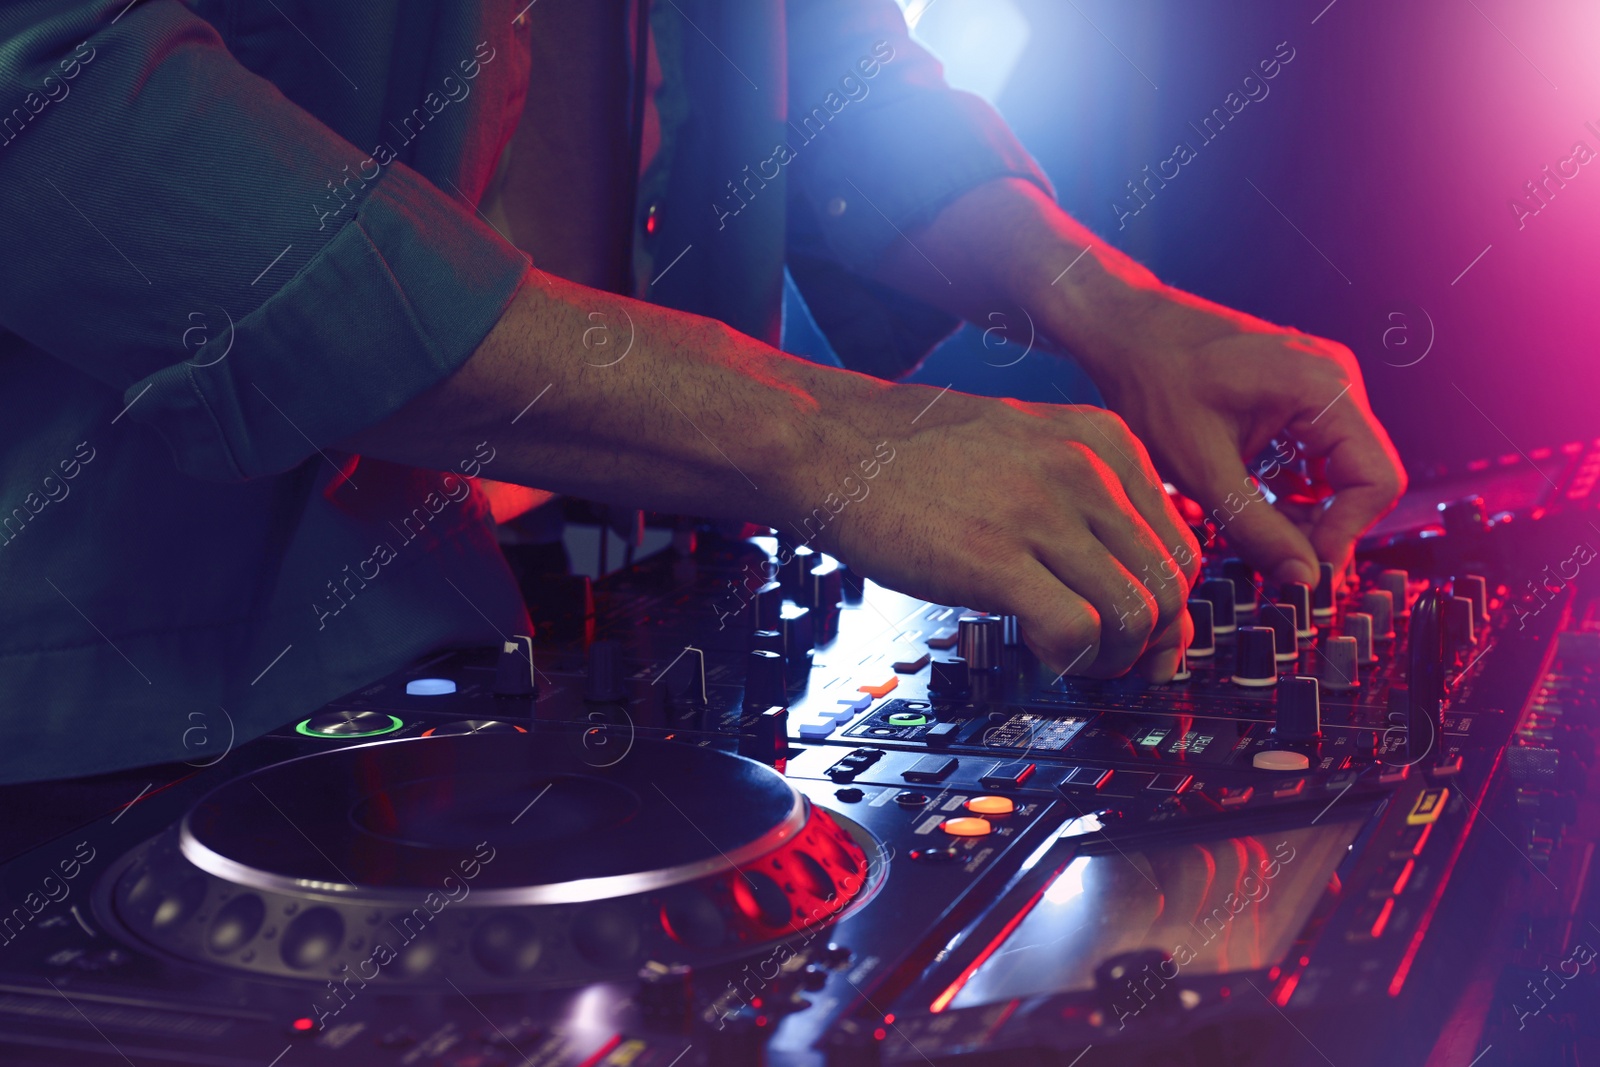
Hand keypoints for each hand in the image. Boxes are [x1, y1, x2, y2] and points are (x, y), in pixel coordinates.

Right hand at [805, 392, 1200, 680]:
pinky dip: (1072, 660)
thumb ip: (1084, 493)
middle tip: (1111, 661)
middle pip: (1169, 586)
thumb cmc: (914, 452)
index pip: (1182, 545)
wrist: (832, 441)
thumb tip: (1126, 571)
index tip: (1145, 637)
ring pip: (1135, 615)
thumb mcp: (1026, 443)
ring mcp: (1042, 512)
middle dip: (1149, 642)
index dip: (1169, 608)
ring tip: (1075, 661)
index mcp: (1102, 441)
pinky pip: (1077, 631)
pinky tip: (1040, 651)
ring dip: (1111, 659)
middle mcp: (1085, 470)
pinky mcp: (995, 558)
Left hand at [863, 177, 1404, 593]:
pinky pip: (1312, 454)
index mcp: (1325, 388)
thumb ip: (1256, 528)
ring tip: (1248, 528)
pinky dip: (1286, 487)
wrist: (1121, 330)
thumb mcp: (1200, 467)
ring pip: (1336, 471)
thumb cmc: (1152, 379)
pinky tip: (1244, 500)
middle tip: (1269, 557)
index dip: (1344, 534)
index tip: (1301, 568)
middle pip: (1361, 478)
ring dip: (1300, 510)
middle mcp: (1334, 381)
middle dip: (1320, 526)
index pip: (1376, 480)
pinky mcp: (1295, 396)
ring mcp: (1317, 386)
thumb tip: (1302, 579)